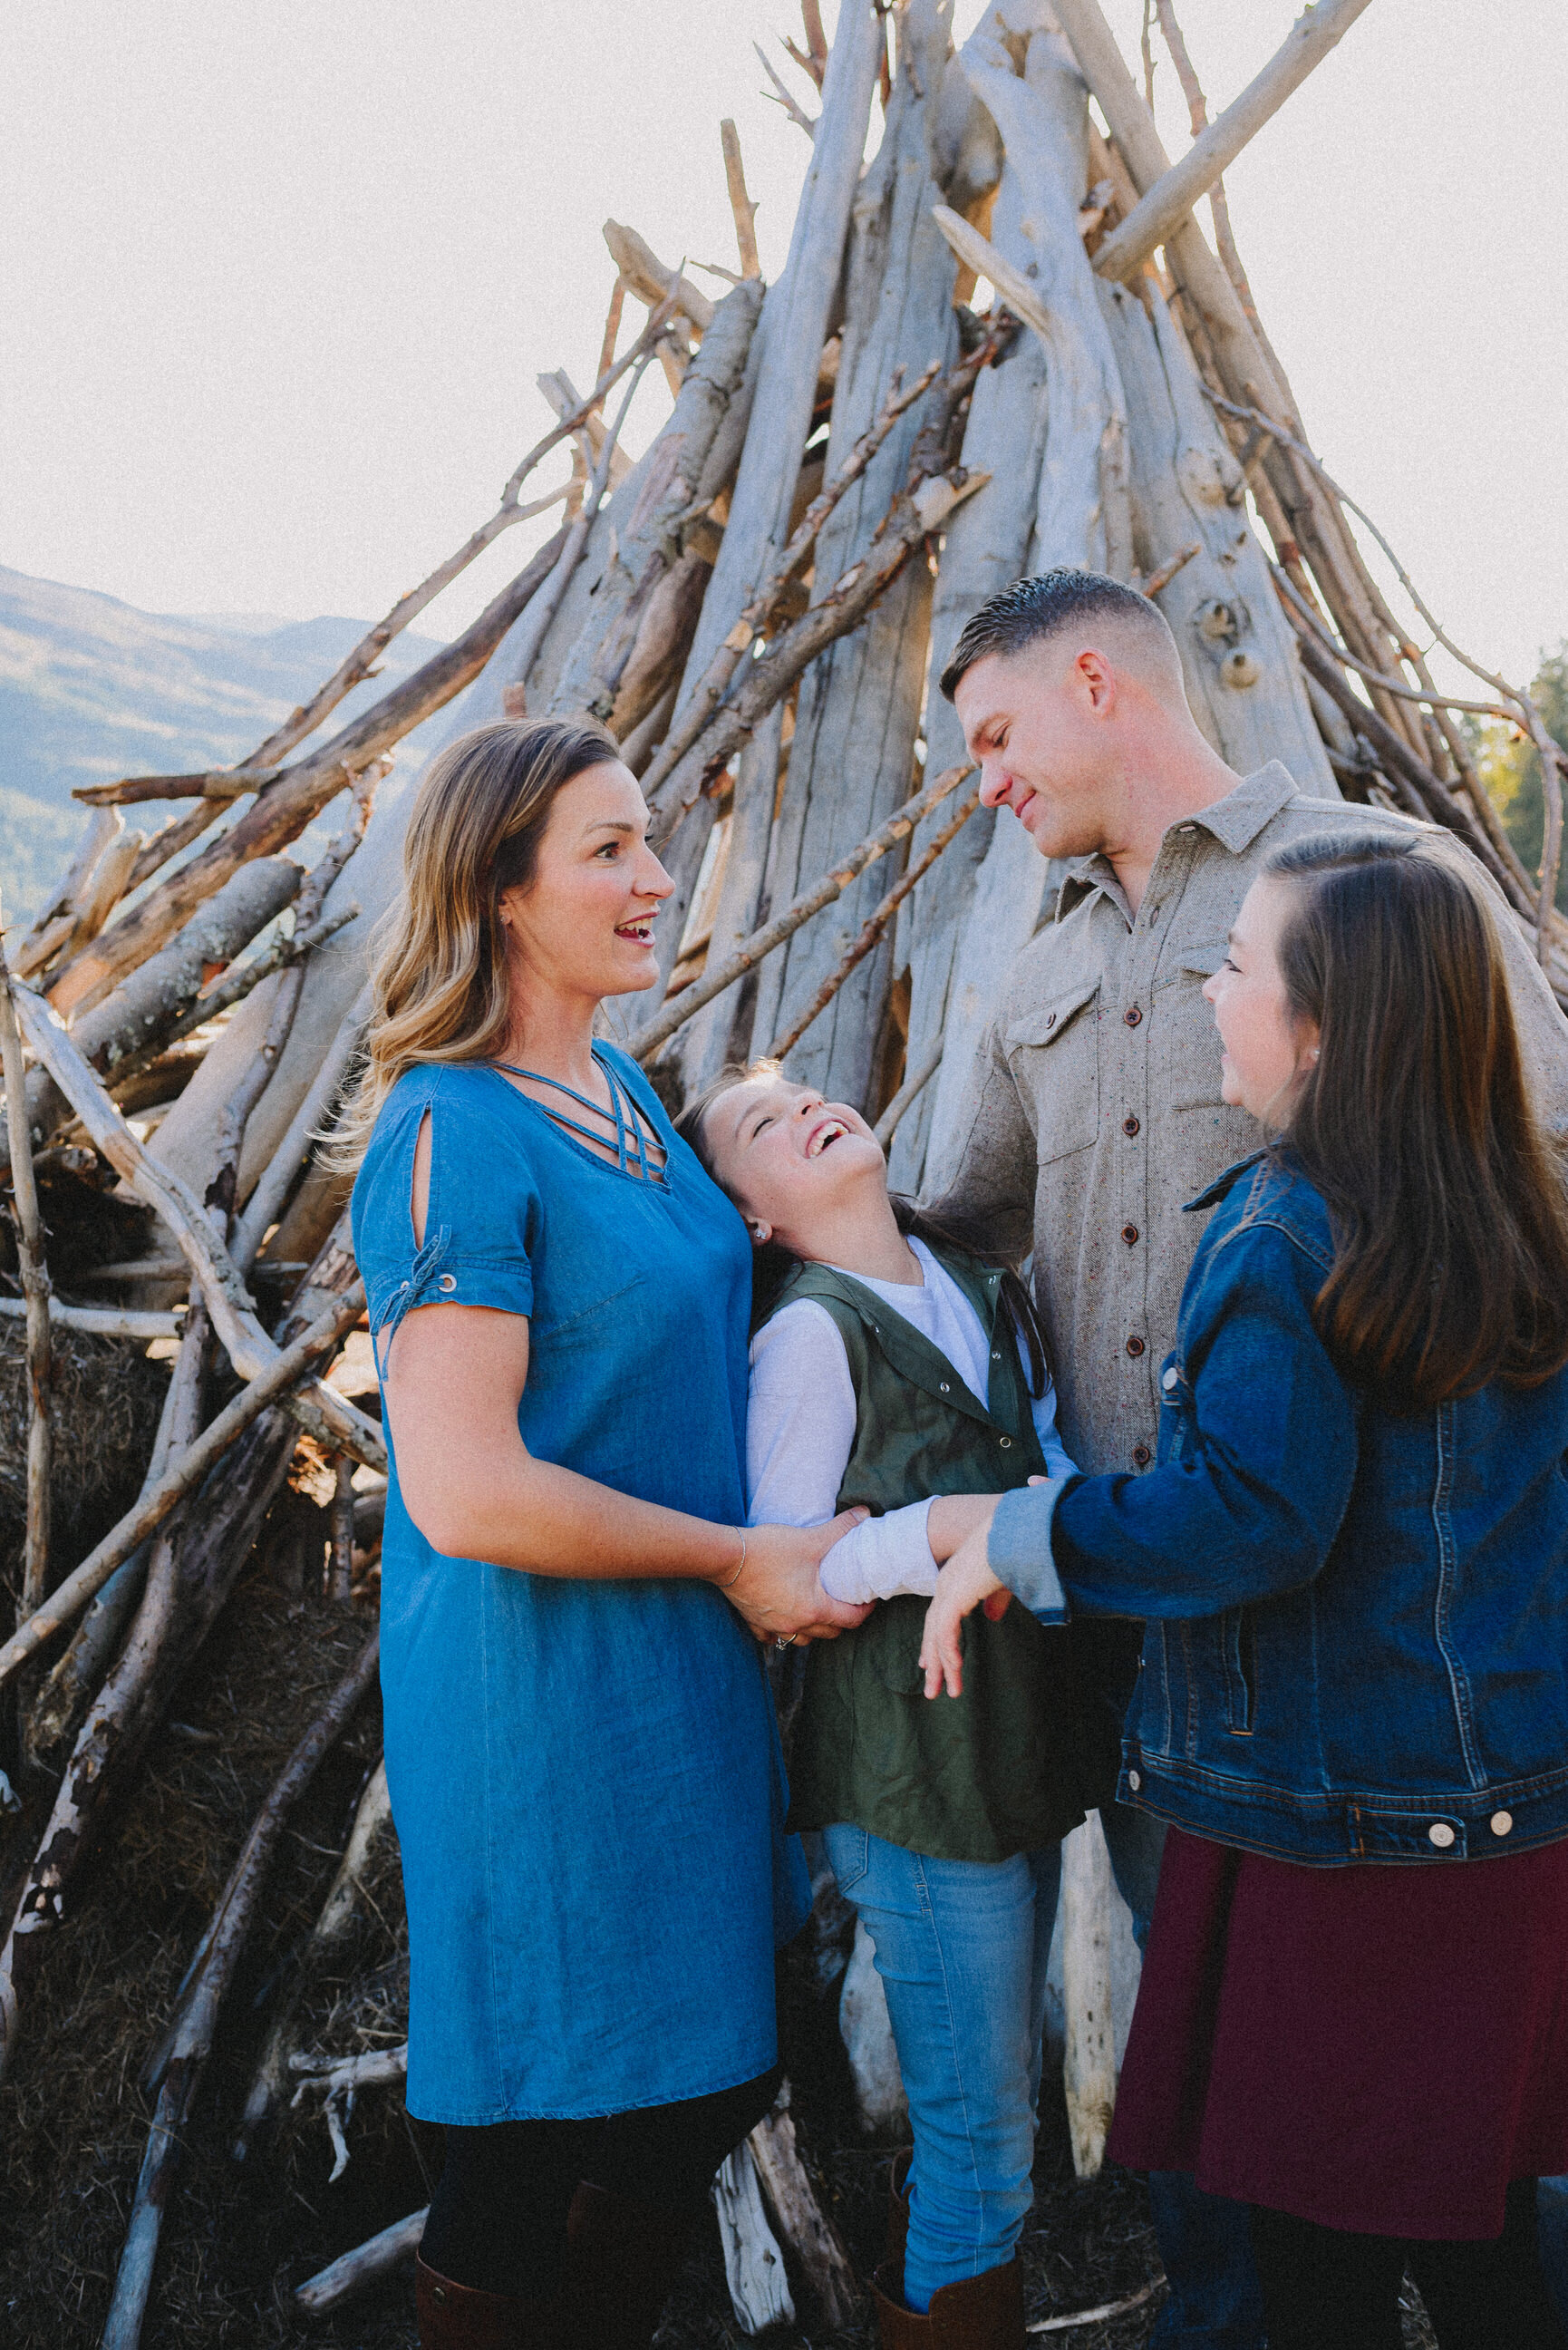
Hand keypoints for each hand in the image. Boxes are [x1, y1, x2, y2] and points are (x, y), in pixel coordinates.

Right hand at [721, 1514, 874, 1644]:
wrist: (727, 1556)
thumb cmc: (770, 1549)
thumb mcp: (810, 1539)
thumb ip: (841, 1528)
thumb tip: (865, 1513)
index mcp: (814, 1609)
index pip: (851, 1620)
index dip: (865, 1610)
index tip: (869, 1600)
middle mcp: (796, 1625)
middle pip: (830, 1633)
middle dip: (842, 1620)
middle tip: (846, 1601)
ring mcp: (774, 1627)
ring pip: (803, 1640)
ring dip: (814, 1630)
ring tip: (818, 1611)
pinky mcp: (755, 1623)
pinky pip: (773, 1638)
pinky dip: (783, 1631)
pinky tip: (785, 1618)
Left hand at [919, 1524, 1005, 1698]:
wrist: (1015, 1530)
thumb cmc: (1012, 1548)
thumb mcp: (1003, 1580)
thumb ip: (995, 1599)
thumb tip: (992, 1618)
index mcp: (956, 1580)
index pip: (939, 1617)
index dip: (934, 1642)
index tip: (929, 1665)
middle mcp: (947, 1585)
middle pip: (933, 1630)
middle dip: (933, 1661)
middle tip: (932, 1688)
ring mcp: (949, 1589)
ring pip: (938, 1636)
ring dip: (942, 1666)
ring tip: (944, 1691)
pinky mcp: (956, 1595)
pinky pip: (947, 1631)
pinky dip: (949, 1652)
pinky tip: (954, 1669)